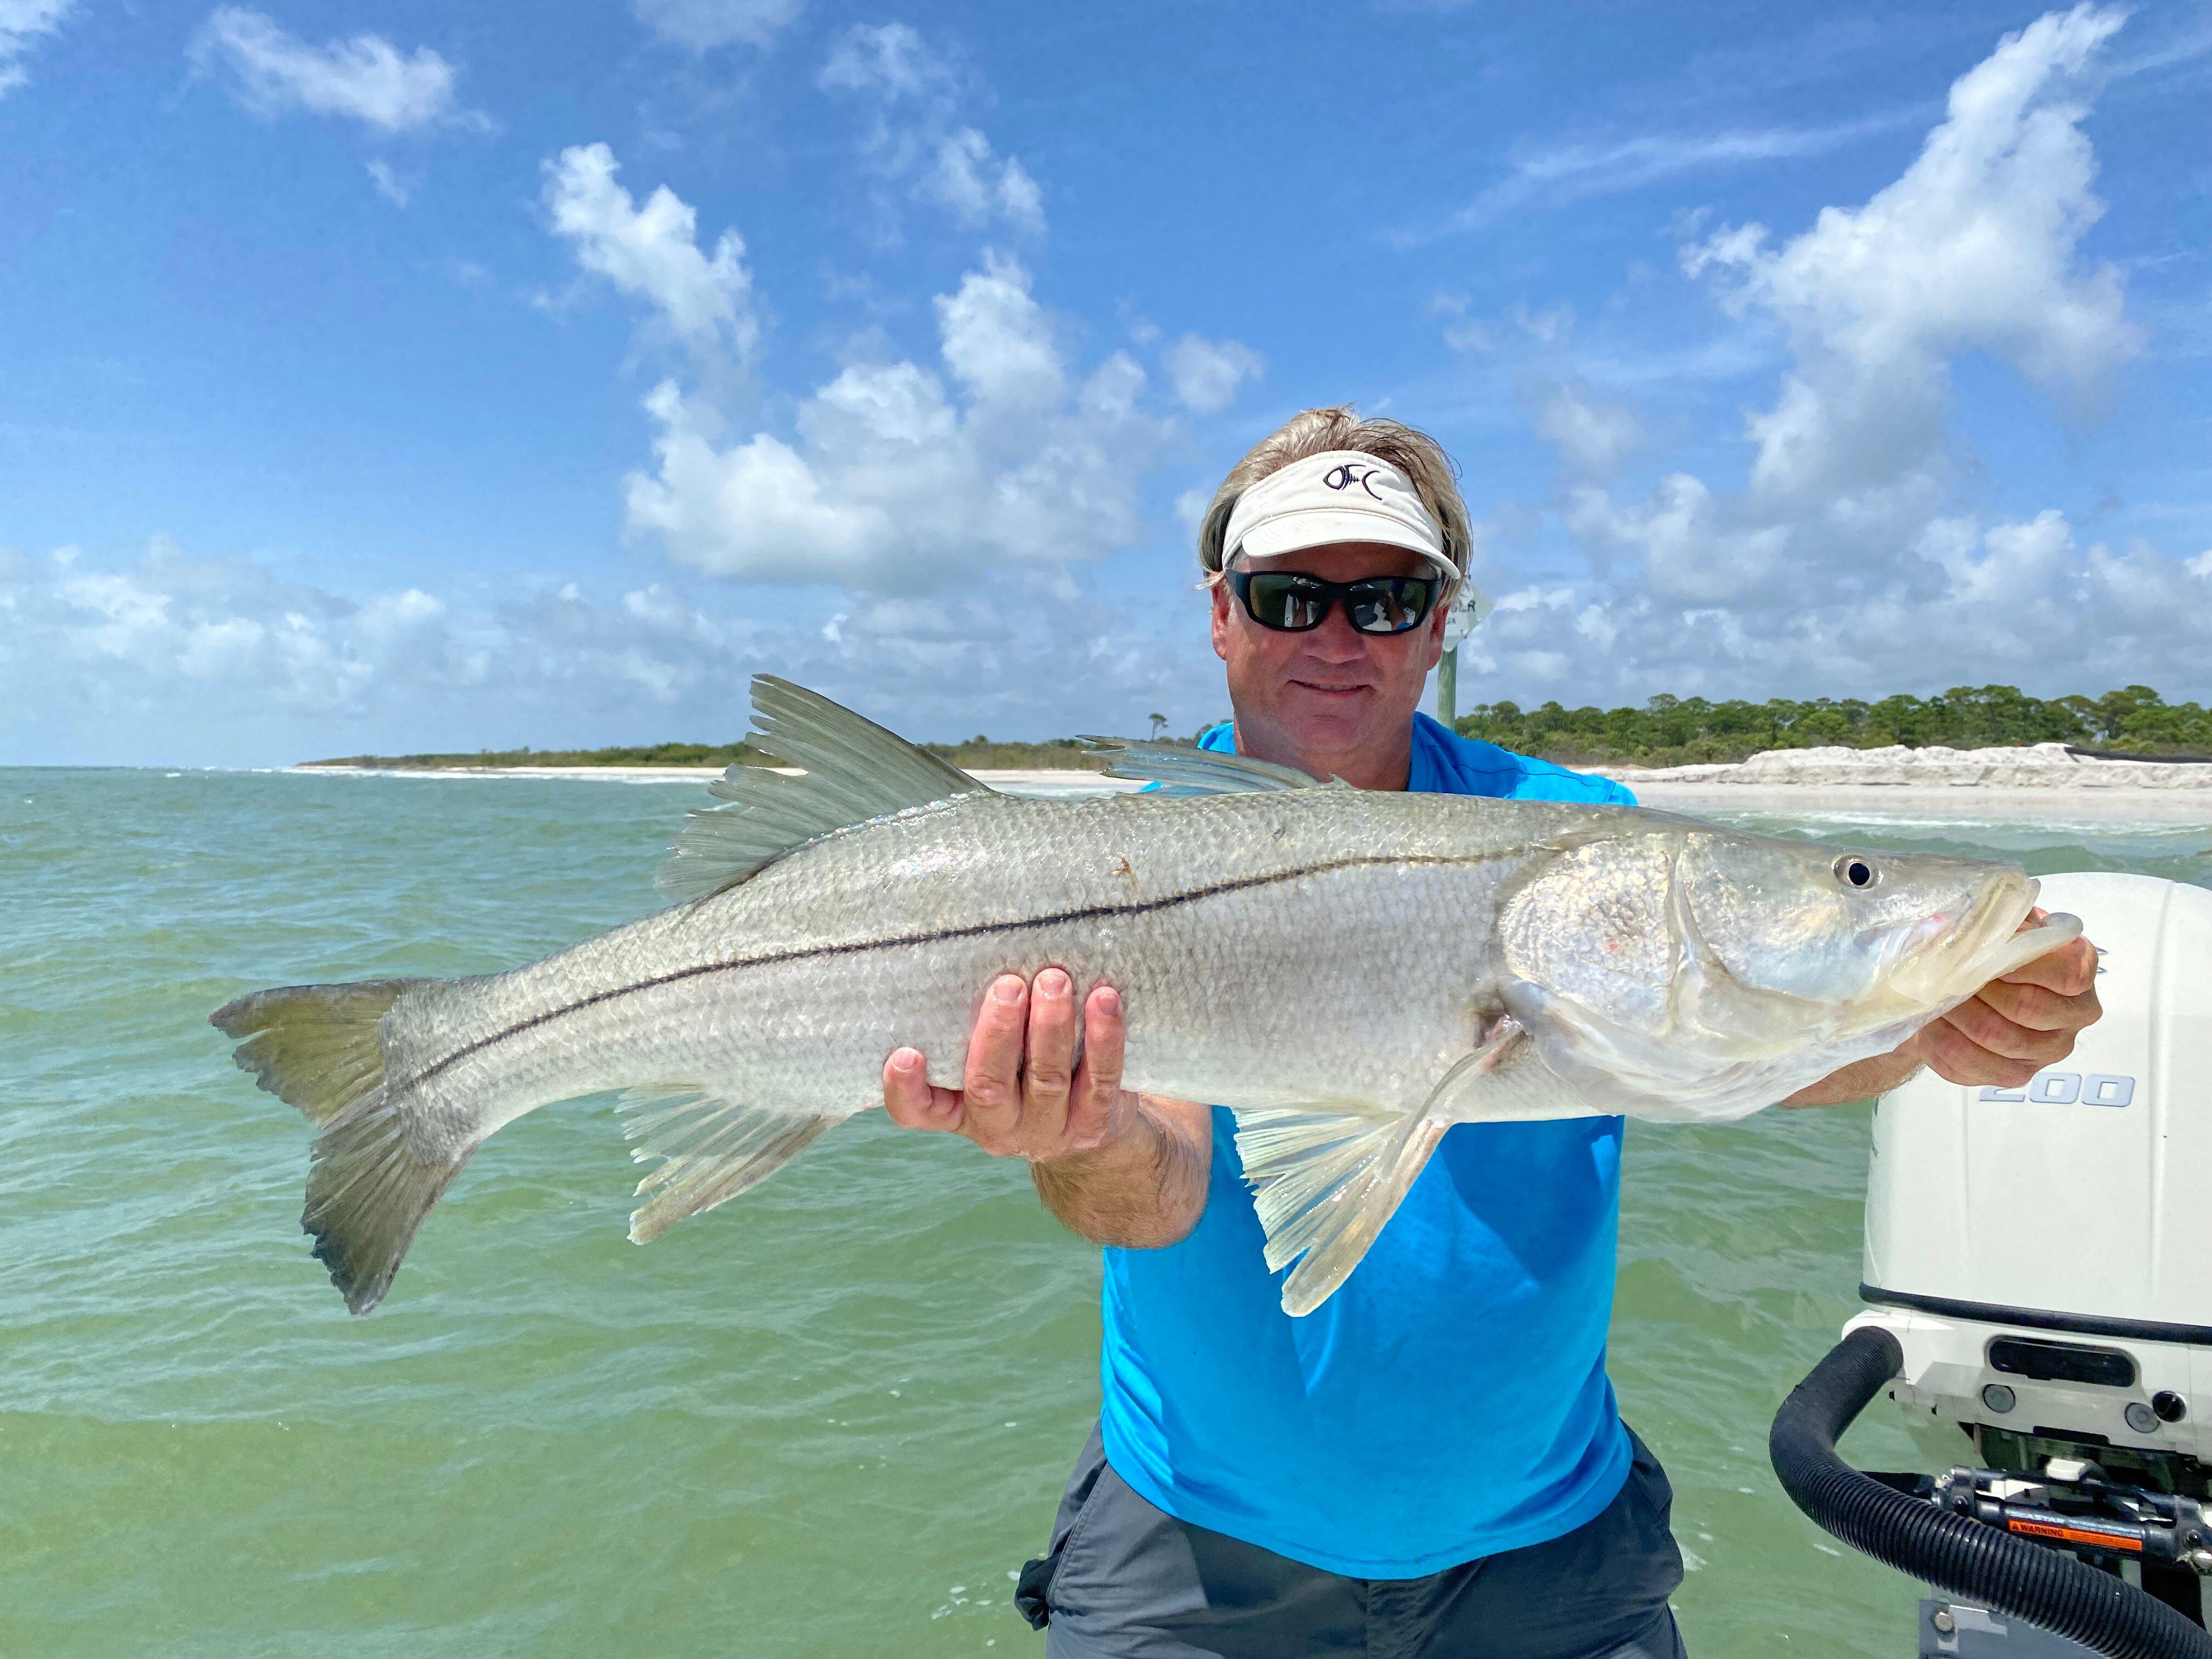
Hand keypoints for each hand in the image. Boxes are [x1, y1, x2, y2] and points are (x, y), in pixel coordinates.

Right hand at [882, 968, 1140, 1161]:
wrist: (1090, 1131)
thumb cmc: (1022, 1072)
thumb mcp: (990, 1059)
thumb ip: (970, 1028)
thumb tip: (965, 949)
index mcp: (957, 1110)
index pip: (916, 1111)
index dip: (904, 1089)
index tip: (905, 1053)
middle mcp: (997, 1128)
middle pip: (989, 1087)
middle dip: (998, 1034)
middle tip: (1009, 985)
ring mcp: (1046, 1130)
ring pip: (1046, 1081)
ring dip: (1051, 1027)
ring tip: (1055, 980)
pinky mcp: (1092, 1123)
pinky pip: (1100, 1080)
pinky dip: (1103, 1038)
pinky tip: (1104, 999)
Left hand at [1914, 908, 2102, 1088]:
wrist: (1974, 983)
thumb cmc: (1993, 947)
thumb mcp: (1998, 923)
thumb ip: (1990, 921)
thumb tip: (1957, 930)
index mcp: (2081, 968)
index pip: (2067, 973)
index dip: (2019, 964)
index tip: (1983, 955)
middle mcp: (2076, 1014)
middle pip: (2027, 1008)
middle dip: (1977, 989)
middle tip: (1946, 976)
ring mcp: (2049, 1050)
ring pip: (1997, 1038)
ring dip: (1957, 1014)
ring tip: (1936, 996)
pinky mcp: (2017, 1075)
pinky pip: (1973, 1064)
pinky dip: (1943, 1042)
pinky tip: (1934, 1023)